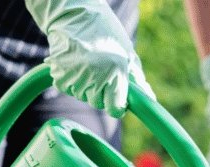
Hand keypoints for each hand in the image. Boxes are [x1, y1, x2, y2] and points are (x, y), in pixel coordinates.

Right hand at [25, 0, 154, 116]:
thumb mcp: (127, 53)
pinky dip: (71, 79)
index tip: (116, 99)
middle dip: (101, 93)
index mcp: (116, 72)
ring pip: (82, 96)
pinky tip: (74, 62)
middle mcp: (96, 76)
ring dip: (85, 85)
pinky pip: (67, 88)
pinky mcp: (60, 74)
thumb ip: (137, 79)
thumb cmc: (105, 33)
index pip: (115, 109)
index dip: (116, 105)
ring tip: (87, 63)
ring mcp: (76, 76)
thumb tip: (150, 99)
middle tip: (100, 71)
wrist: (74, 13)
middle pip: (98, 103)